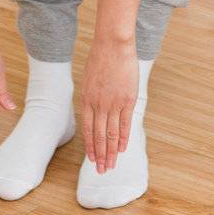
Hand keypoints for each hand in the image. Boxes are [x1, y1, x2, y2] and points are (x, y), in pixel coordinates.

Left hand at [81, 36, 138, 172]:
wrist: (113, 44)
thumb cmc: (100, 59)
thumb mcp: (89, 81)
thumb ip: (90, 99)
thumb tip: (92, 114)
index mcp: (86, 101)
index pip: (88, 130)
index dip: (90, 147)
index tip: (91, 160)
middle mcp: (98, 105)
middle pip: (99, 137)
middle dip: (100, 156)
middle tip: (101, 170)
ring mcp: (113, 104)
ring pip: (112, 134)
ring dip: (111, 152)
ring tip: (111, 166)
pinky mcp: (127, 99)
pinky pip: (125, 123)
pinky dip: (124, 138)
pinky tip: (123, 149)